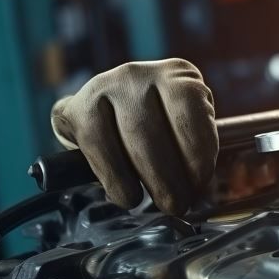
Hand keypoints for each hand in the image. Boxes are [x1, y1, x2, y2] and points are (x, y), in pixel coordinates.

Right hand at [51, 59, 218, 215]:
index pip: (191, 106)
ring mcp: (106, 86)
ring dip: (150, 178)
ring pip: (132, 136)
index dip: (198, 148)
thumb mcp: (180, 128)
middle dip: (172, 175)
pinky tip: (128, 196)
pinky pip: (98, 144)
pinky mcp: (78, 106)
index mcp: (177, 75)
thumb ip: (193, 147)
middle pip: (158, 128)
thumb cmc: (152, 128)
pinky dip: (115, 176)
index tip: (200, 180)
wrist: (100, 119)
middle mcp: (141, 73)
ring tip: (162, 204)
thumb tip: (199, 187)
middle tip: (180, 204)